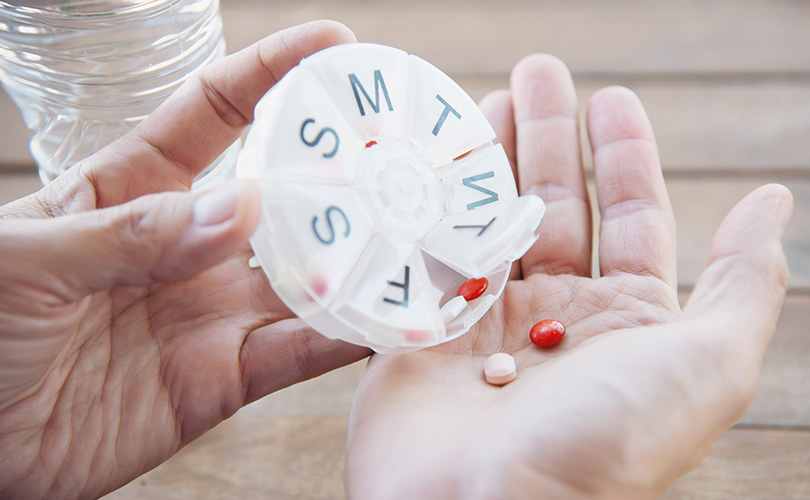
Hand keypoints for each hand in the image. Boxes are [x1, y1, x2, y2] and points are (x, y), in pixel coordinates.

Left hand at [0, 21, 371, 498]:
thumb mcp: (23, 261)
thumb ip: (128, 234)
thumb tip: (240, 207)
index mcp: (131, 190)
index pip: (212, 114)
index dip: (272, 74)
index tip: (335, 47)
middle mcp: (185, 246)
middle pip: (280, 195)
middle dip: (341, 171)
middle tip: (402, 154)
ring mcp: (207, 312)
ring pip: (304, 277)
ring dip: (360, 259)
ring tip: (418, 237)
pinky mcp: (220, 380)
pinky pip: (295, 354)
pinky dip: (346, 338)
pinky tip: (389, 319)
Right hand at [344, 54, 792, 498]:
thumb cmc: (607, 446)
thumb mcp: (710, 362)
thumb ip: (744, 282)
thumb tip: (774, 200)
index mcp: (629, 326)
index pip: (631, 219)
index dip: (624, 156)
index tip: (611, 95)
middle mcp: (560, 323)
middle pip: (558, 207)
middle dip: (550, 137)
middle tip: (539, 69)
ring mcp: (488, 329)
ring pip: (493, 223)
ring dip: (492, 158)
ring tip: (488, 94)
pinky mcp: (422, 337)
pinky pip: (431, 256)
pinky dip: (432, 207)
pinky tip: (431, 160)